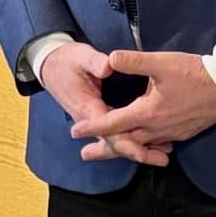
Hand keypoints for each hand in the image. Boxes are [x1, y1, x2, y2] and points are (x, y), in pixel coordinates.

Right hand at [40, 42, 173, 166]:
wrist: (51, 66)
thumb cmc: (67, 61)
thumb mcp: (80, 57)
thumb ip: (94, 62)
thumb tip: (108, 67)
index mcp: (88, 108)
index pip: (109, 130)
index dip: (127, 141)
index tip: (145, 148)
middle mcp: (92, 119)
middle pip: (116, 142)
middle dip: (139, 151)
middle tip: (163, 159)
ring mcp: (96, 120)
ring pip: (117, 141)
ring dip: (139, 148)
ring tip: (164, 155)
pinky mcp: (101, 116)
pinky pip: (117, 133)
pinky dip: (134, 140)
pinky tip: (152, 143)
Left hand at [68, 50, 215, 157]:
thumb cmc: (194, 73)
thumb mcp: (161, 63)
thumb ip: (134, 61)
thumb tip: (110, 59)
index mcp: (147, 112)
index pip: (113, 124)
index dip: (92, 127)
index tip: (75, 132)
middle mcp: (157, 128)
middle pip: (125, 144)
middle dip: (104, 149)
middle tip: (85, 155)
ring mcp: (171, 134)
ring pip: (141, 146)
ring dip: (124, 149)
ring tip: (110, 152)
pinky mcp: (183, 133)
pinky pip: (158, 145)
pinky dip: (144, 147)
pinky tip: (143, 144)